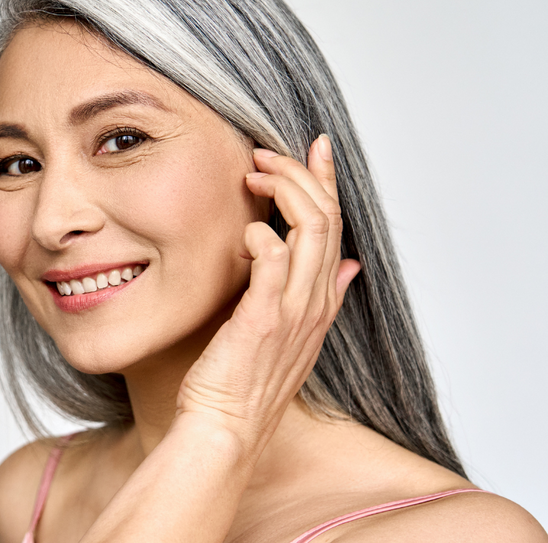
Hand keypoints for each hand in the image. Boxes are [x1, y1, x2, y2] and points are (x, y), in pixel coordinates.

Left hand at [173, 134, 360, 453]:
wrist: (226, 428)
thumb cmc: (243, 381)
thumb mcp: (293, 335)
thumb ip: (321, 296)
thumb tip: (349, 266)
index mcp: (320, 300)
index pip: (335, 226)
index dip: (328, 181)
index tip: (316, 147)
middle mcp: (314, 301)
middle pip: (327, 219)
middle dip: (301, 175)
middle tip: (264, 154)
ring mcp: (292, 310)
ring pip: (311, 230)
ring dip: (283, 192)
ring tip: (253, 175)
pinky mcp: (263, 319)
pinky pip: (273, 263)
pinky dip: (262, 236)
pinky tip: (245, 228)